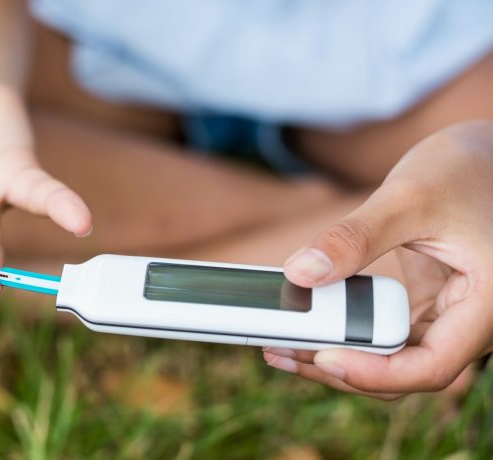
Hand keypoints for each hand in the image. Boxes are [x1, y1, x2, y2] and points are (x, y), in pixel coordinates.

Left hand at [265, 120, 492, 398]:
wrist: (484, 155)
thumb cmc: (463, 169)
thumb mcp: (408, 196)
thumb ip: (355, 237)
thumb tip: (300, 274)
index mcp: (488, 304)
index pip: (432, 366)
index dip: (376, 373)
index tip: (324, 358)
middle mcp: (473, 321)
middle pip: (405, 371)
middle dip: (341, 369)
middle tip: (281, 351)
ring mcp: (450, 317)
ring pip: (394, 359)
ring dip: (339, 355)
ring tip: (280, 344)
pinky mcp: (428, 306)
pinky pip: (388, 333)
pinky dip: (349, 332)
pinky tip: (306, 324)